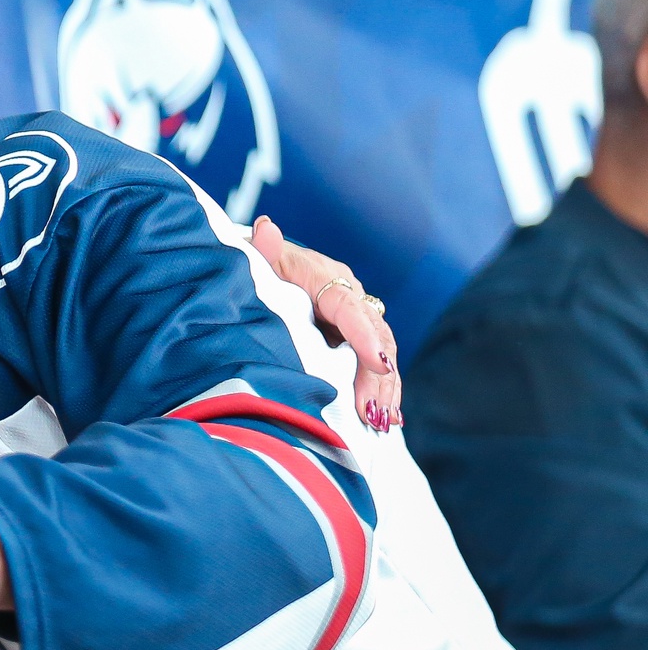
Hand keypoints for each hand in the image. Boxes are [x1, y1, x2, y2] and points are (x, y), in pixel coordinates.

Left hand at [249, 216, 399, 432]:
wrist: (269, 274)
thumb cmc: (262, 268)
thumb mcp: (260, 261)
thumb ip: (264, 251)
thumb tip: (266, 227)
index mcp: (328, 279)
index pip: (351, 308)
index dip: (364, 336)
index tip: (377, 362)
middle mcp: (351, 300)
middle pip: (376, 337)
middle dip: (379, 376)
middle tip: (373, 411)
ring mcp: (357, 323)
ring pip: (382, 355)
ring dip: (385, 390)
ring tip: (382, 422)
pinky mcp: (356, 343)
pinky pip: (376, 368)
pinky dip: (384, 392)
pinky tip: (388, 420)